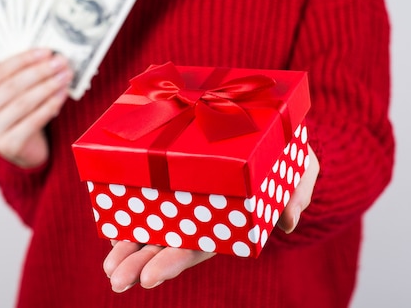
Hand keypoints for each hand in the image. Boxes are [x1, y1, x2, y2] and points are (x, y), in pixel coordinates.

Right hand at [0, 49, 72, 167]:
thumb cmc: (17, 113)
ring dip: (48, 87)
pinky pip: (33, 121)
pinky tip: (62, 95)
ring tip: (65, 76)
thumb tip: (48, 56)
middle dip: (40, 72)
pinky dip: (50, 106)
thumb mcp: (12, 92)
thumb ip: (21, 74)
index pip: (0, 70)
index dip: (25, 59)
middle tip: (60, 62)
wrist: (21, 147)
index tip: (47, 51)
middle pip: (13, 86)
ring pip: (24, 103)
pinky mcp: (8, 146)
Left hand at [102, 145, 319, 291]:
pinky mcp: (172, 179)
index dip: (173, 261)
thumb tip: (286, 221)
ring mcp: (184, 201)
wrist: (268, 131)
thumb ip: (295, 193)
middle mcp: (202, 217)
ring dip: (128, 248)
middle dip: (141, 263)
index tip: (150, 277)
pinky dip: (128, 214)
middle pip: (167, 245)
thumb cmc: (285, 155)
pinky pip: (146, 198)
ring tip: (110, 268)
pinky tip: (109, 226)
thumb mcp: (300, 168)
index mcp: (228, 221)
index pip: (198, 247)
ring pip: (152, 228)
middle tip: (116, 279)